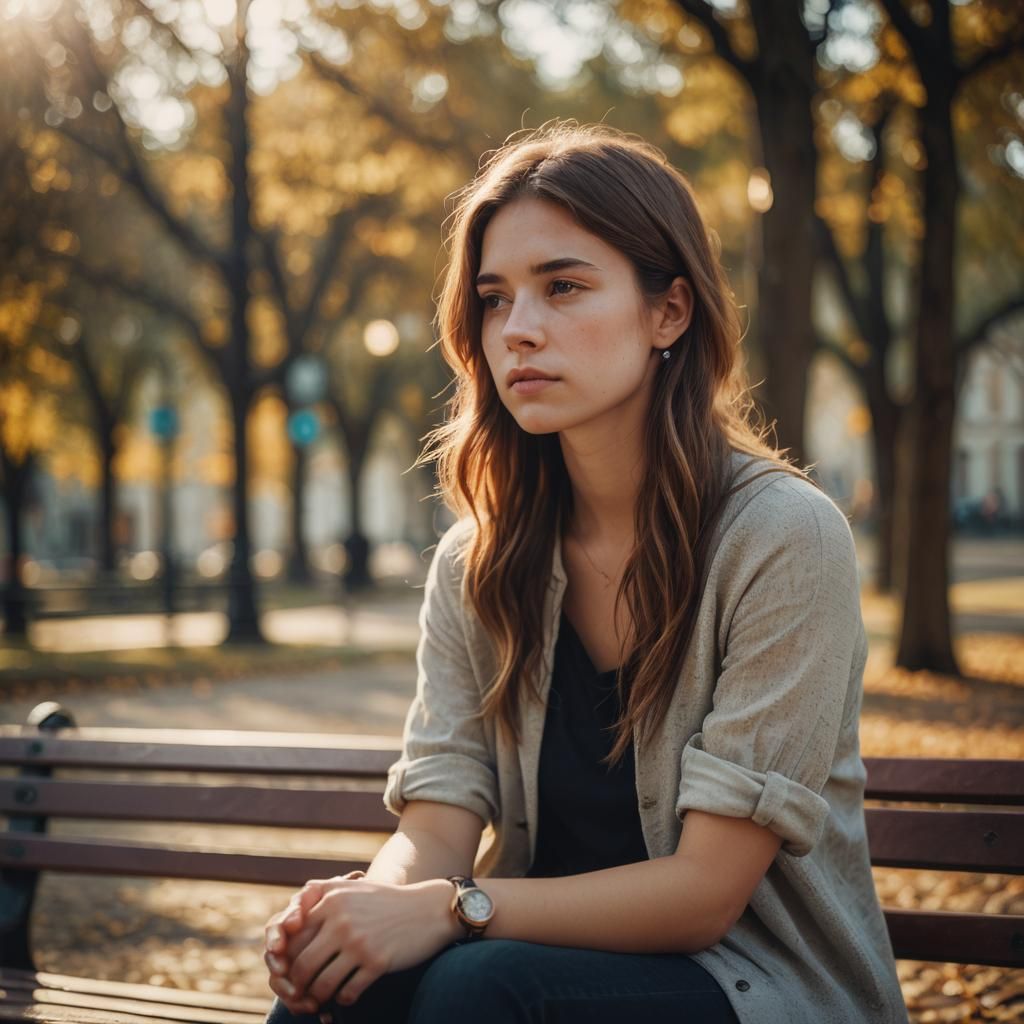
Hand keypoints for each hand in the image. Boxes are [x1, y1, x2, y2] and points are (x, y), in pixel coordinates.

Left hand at [274, 876, 462, 1009]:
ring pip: (321, 985)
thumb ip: (323, 898)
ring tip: (321, 999)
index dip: (287, 961)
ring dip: (318, 998)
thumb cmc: (387, 901)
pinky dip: (343, 1000)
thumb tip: (291, 924)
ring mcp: (360, 942)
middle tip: (301, 994)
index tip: (290, 972)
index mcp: (332, 900)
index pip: (293, 939)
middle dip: (298, 986)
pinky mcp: (377, 962)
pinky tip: (347, 994)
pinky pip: (348, 993)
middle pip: (301, 966)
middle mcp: (342, 920)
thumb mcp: (354, 888)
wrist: (429, 909)